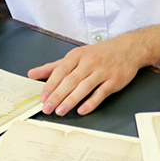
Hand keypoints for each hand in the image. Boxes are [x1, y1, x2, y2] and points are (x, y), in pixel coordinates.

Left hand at [27, 39, 142, 116]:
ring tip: (60, 111)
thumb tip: (32, 74)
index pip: (60, 70)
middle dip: (57, 96)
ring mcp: (102, 71)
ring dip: (71, 101)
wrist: (127, 49)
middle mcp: (89, 62)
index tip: (42, 97)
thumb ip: (53, 67)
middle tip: (47, 108)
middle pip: (70, 81)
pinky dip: (91, 102)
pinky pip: (101, 93)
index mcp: (77, 55)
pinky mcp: (114, 81)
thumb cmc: (98, 54)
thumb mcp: (75, 56)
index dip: (50, 85)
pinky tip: (82, 110)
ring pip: (84, 87)